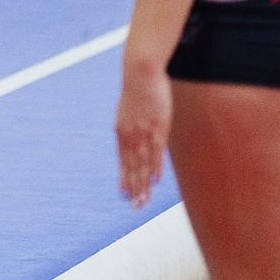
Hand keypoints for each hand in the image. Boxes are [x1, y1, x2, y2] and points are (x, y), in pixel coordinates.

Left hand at [115, 60, 171, 207]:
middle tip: (134, 207)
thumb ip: (131, 128)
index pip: (123, 161)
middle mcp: (130, 134)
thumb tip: (134, 141)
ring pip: (143, 163)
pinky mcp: (158, 126)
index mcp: (121, 131)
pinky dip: (155, 165)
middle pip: (132, 167)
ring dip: (144, 183)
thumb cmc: (137, 92)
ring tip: (144, 201)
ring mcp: (144, 132)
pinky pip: (157, 150)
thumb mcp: (129, 113)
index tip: (124, 194)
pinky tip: (156, 179)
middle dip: (134, 188)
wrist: (140, 72)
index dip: (124, 178)